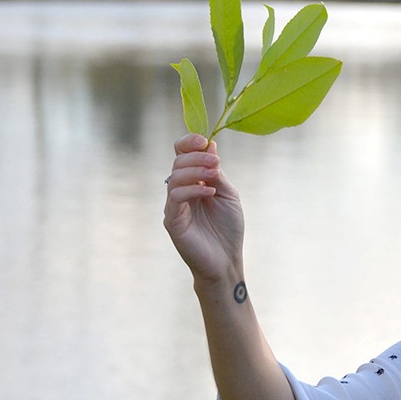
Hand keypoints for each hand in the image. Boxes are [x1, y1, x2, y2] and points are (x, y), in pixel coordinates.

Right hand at [163, 134, 244, 282]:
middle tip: (215, 162)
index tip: (204, 139)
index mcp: (194, 182)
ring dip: (195, 171)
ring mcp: (174, 205)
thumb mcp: (228, 194)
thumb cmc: (228, 228)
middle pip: (178, 162)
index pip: (182, 155)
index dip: (189, 143)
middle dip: (197, 157)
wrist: (226, 259)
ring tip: (214, 174)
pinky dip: (193, 189)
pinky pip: (175, 197)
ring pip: (174, 177)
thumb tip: (210, 145)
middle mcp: (181, 191)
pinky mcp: (172, 220)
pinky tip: (210, 192)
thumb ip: (217, 173)